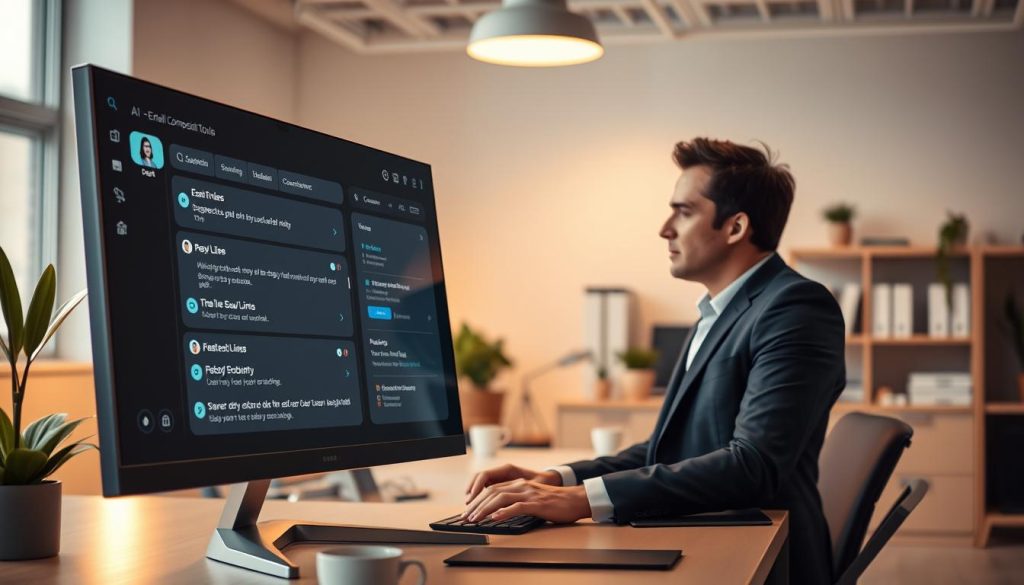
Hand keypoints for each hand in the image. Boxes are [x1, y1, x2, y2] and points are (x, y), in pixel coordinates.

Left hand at [463, 478, 591, 524]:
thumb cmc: (554, 502)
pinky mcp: (537, 503)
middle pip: (492, 492)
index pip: (491, 489)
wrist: (575, 500)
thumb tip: (497, 513)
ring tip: (475, 519)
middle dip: (476, 505)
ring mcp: (529, 493)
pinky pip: (517, 506)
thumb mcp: (532, 498)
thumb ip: (516, 501)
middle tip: (466, 518)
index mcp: (518, 483)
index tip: (468, 511)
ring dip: (485, 509)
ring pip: (500, 498)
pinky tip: (495, 518)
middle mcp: (521, 485)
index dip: (477, 499)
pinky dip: (504, 512)